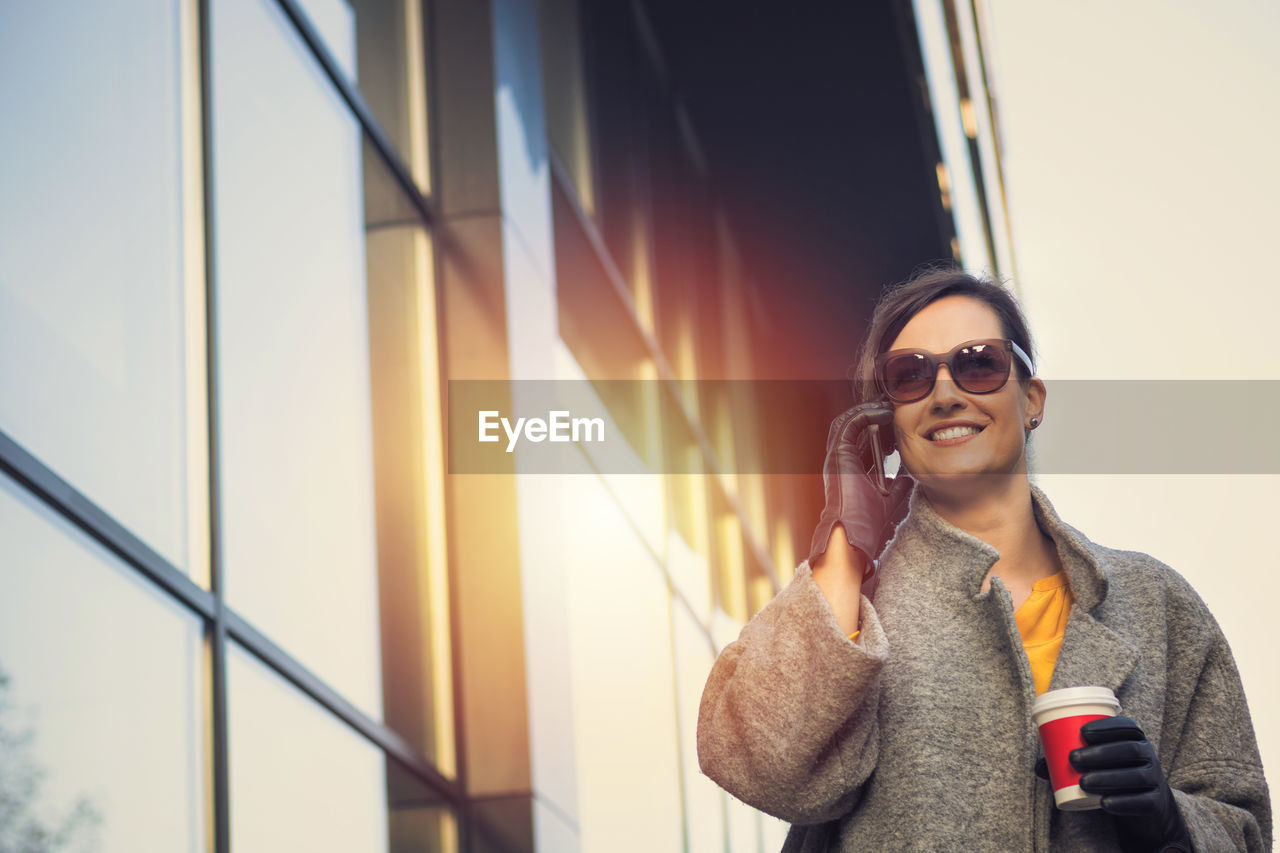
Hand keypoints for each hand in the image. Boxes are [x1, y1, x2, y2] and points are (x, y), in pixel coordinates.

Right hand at [807, 402, 912, 579]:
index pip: (862, 437)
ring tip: (889, 405)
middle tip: (895, 406)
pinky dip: (866, 415)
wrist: (856, 535)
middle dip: (873, 413)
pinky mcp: (838, 455)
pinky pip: (849, 424)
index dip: (880, 426)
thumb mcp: (891, 498)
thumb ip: (899, 484)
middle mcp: (841, 460)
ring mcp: (837, 456)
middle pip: (854, 425)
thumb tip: (913, 474)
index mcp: (850, 468)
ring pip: (848, 420)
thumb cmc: (870, 523)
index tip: (899, 420)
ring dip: (869, 409)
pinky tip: (885, 414)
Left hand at [1069, 716, 1192, 852]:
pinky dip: (1124, 802)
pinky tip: (1104, 803)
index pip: (1127, 727)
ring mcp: (1156, 779)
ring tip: (1083, 782)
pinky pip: (1144, 801)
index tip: (1082, 732)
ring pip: (1137, 776)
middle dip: (1101, 752)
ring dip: (1109, 777)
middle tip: (1073, 758)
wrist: (1146, 806)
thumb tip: (1039, 766)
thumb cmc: (1115, 774)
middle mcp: (1149, 756)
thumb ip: (1070, 762)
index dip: (1106, 726)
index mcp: (1135, 739)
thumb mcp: (1099, 764)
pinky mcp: (1156, 803)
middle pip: (1130, 750)